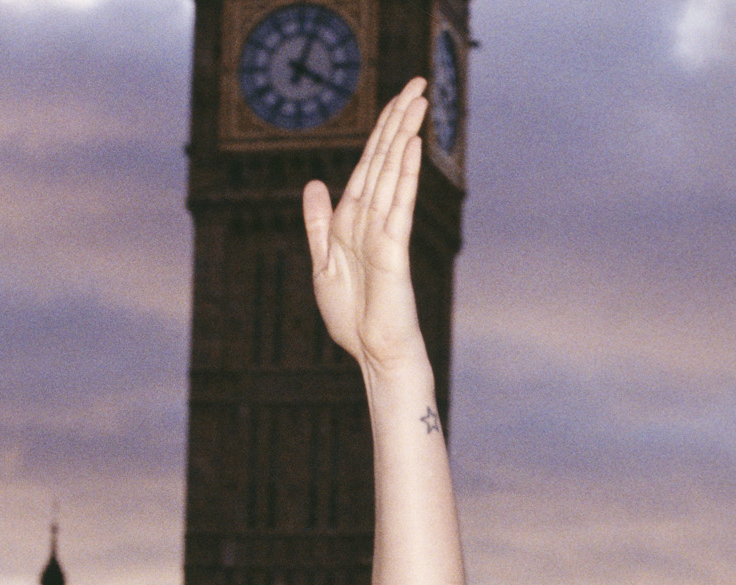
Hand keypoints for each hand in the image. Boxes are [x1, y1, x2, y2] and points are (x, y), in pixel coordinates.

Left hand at [303, 78, 427, 375]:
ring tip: (420, 100)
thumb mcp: (322, 265)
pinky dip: (403, 175)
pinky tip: (411, 146)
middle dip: (399, 119)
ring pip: (392, 173)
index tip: (397, 98)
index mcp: (350, 222)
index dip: (381, 130)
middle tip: (419, 81)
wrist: (372, 352)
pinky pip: (397, 204)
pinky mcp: (393, 251)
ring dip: (404, 135)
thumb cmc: (351, 318)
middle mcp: (369, 221)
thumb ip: (318, 225)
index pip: (367, 165)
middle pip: (384, 160)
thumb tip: (314, 184)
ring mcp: (384, 233)